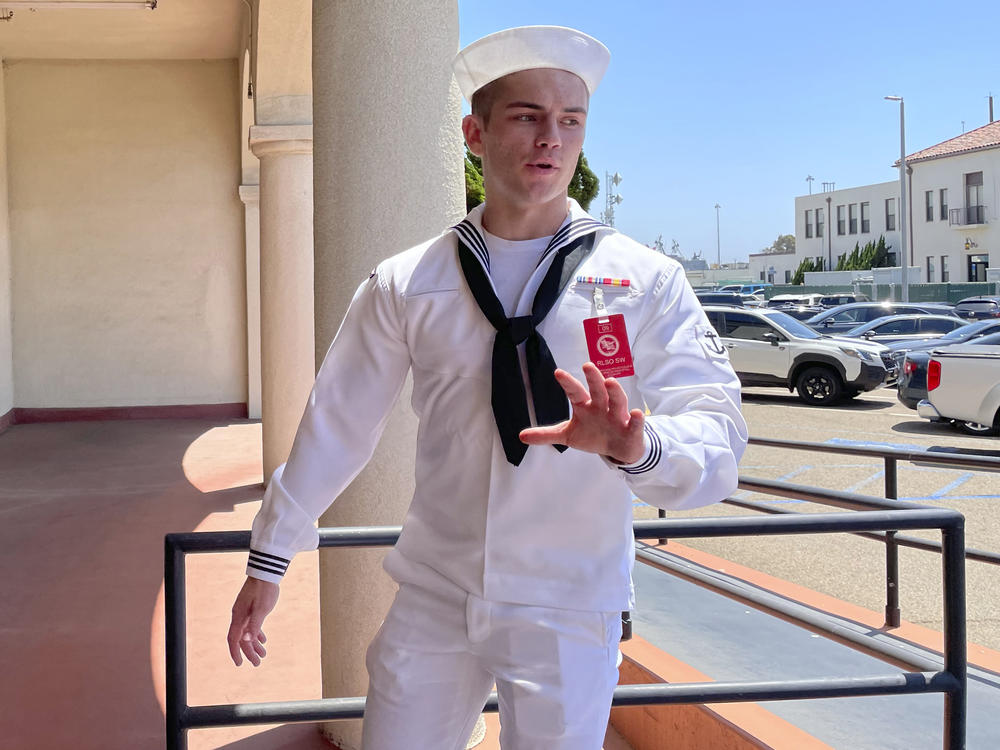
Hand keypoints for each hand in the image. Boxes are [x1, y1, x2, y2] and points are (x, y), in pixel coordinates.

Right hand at [227, 577, 279, 666]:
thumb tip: (246, 641)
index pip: (233, 639)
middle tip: (257, 663)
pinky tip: (263, 641)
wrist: (266, 573)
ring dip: (254, 645)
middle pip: (241, 639)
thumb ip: (255, 625)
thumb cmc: (264, 590)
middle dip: (248, 652)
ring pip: (247, 633)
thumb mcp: (262, 609)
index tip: (240, 664)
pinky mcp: (251, 609)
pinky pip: (252, 626)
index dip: (236, 652)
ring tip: (263, 655)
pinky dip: (256, 634)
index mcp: (239, 617)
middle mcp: (239, 616)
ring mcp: (245, 612)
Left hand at [519, 362, 644, 463]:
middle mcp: (602, 406)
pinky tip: (637, 413)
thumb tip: (521, 436)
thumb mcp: (568, 435)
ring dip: (615, 392)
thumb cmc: (593, 435)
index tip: (558, 373)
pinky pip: (635, 423)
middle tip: (587, 366)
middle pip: (597, 390)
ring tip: (610, 382)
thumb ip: (546, 434)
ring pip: (617, 402)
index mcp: (585, 406)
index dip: (567, 383)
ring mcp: (618, 416)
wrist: (618, 448)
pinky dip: (637, 419)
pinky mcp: (631, 429)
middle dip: (593, 378)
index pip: (575, 392)